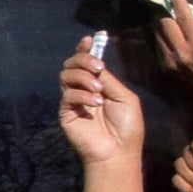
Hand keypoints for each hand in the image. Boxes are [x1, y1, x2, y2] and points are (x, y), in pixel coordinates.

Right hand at [58, 47, 143, 171]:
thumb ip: (109, 81)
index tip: (90, 39)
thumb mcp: (125, 98)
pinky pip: (67, 94)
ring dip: (83, 77)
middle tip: (97, 67)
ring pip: (66, 75)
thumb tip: (95, 66)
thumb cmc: (127, 127)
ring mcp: (73, 100)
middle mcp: (83, 88)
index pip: (86, 62)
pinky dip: (82, 95)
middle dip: (82, 59)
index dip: (85, 49)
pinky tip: (95, 103)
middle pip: (72, 63)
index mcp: (99, 84)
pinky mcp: (65, 112)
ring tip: (98, 89)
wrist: (117, 152)